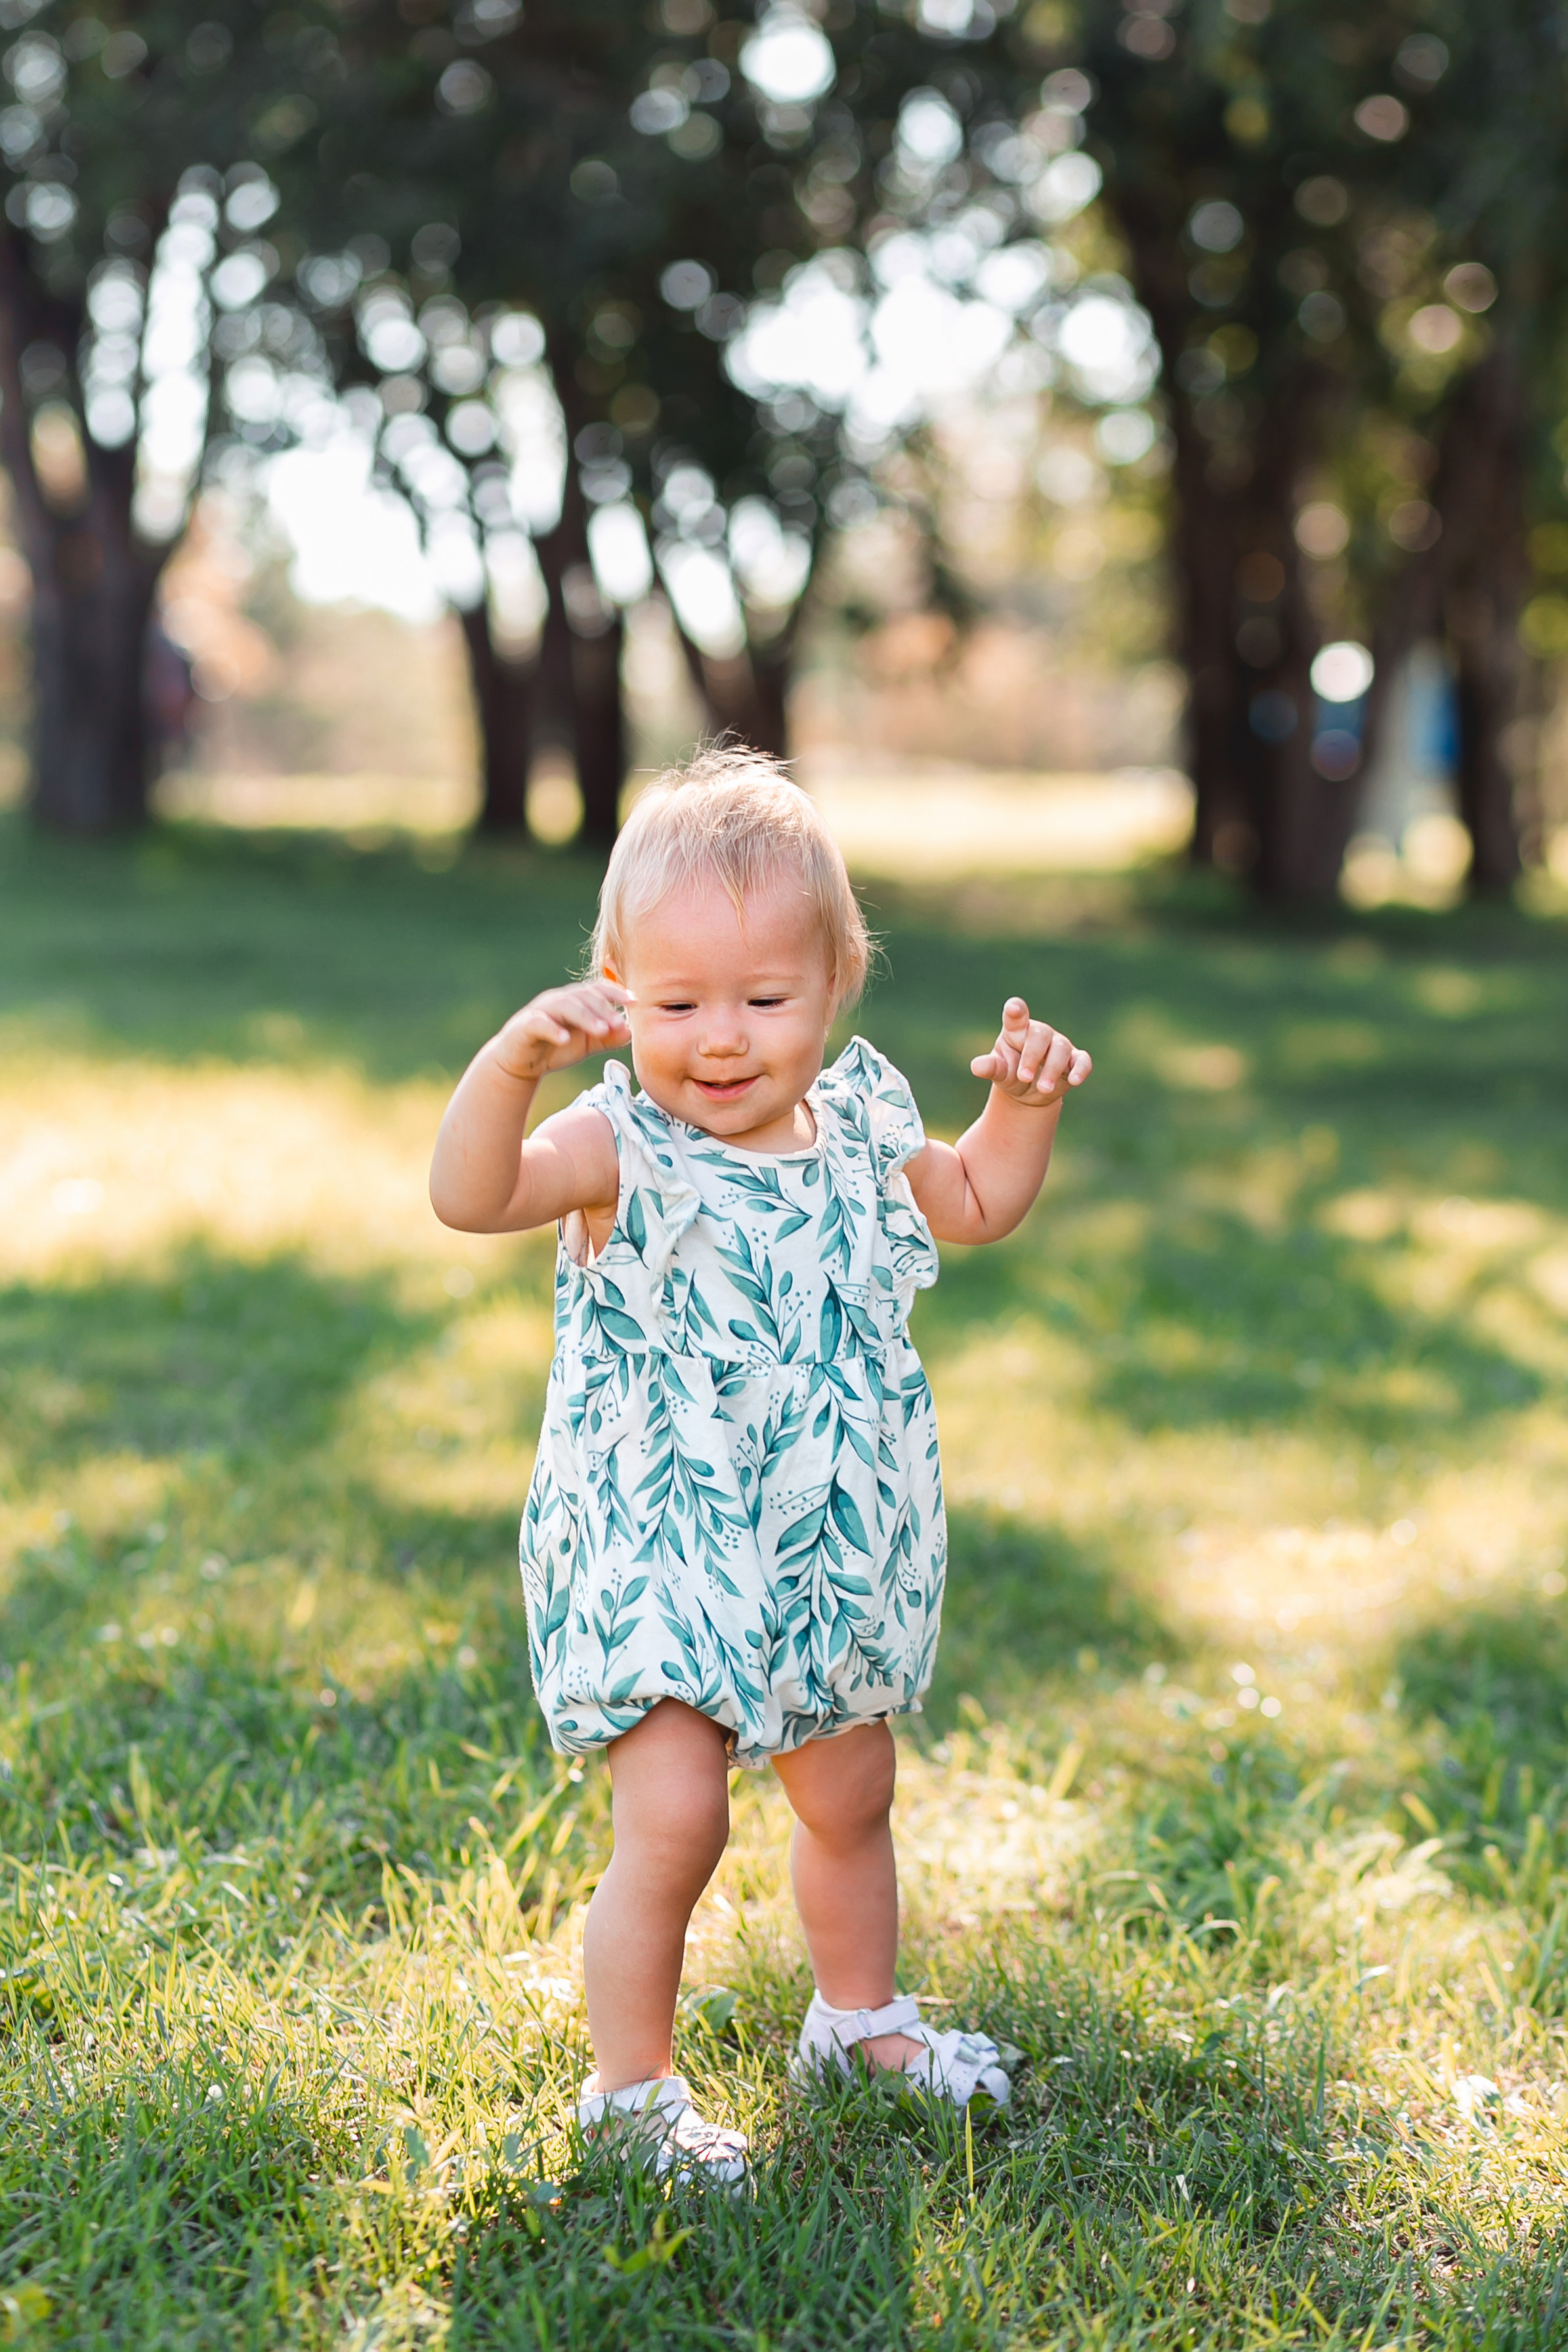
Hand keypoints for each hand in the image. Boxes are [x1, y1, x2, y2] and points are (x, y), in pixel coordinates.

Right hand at [492, 980, 632, 1080]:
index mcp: (576, 1001)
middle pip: (584, 997)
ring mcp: (541, 1011)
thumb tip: (630, 1031)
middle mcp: (559, 1000)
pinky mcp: (525, 1026)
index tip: (634, 1001)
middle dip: (604, 1009)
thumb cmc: (556, 1047)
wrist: (521, 1062)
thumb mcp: (587, 1044)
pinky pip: (539, 1023)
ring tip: (601, 1031)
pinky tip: (564, 1039)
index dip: (616, 992)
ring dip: (585, 1017)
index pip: (597, 989)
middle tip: (619, 1023)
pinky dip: (552, 1029)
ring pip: (565, 1006)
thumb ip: (608, 1038)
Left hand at [970, 997, 1090, 1107]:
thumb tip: (976, 1066)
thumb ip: (990, 1068)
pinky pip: (1082, 1060)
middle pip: (1040, 1035)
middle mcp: (1039, 1034)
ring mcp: (1059, 1045)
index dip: (1016, 1011)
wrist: (1029, 1092)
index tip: (1013, 1009)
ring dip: (1052, 1070)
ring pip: (1061, 1049)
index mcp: (1016, 1031)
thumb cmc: (1011, 1073)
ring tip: (1042, 1089)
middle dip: (1032, 1057)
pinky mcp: (1075, 1060)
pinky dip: (1080, 1069)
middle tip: (1023, 1077)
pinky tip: (1074, 1081)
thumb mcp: (999, 1072)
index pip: (1016, 1016)